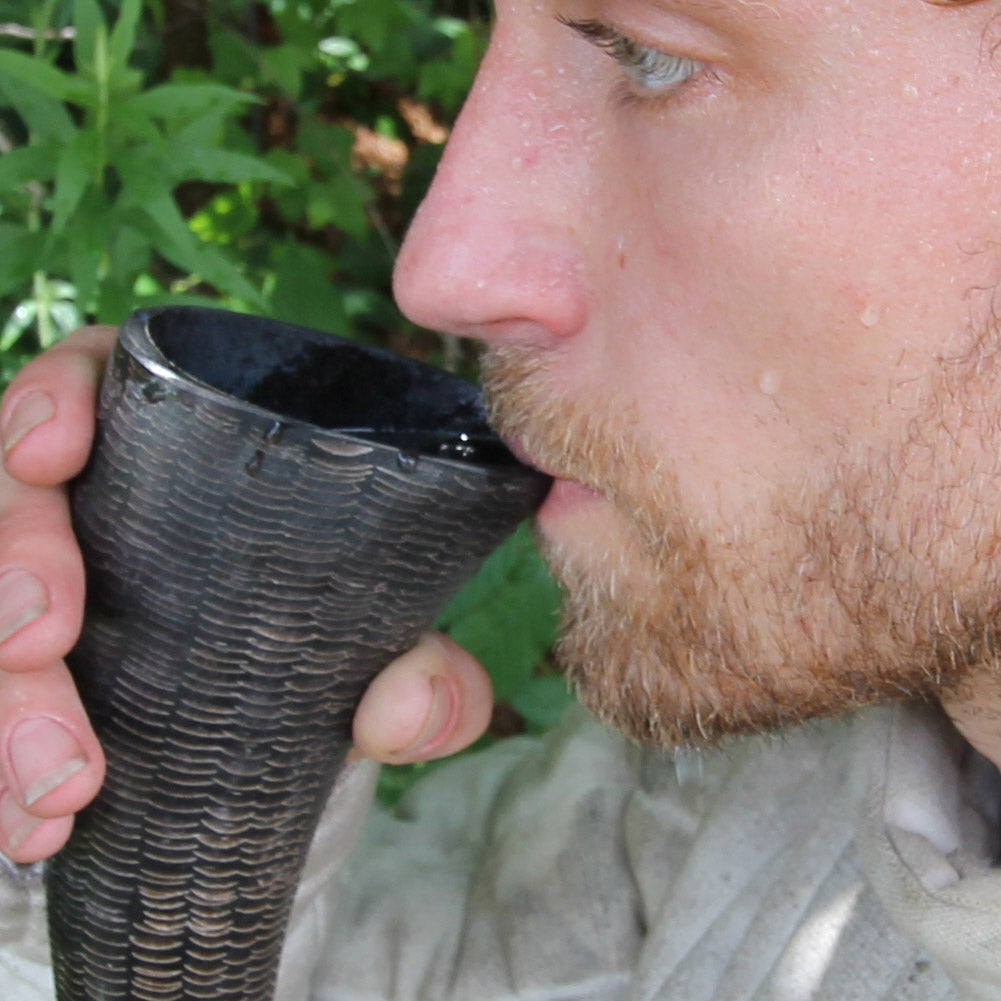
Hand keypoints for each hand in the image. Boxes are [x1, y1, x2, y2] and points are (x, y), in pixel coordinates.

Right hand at [0, 327, 493, 863]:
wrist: (269, 719)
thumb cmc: (323, 637)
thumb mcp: (385, 646)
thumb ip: (428, 674)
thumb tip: (397, 713)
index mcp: (176, 450)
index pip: (91, 384)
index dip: (53, 400)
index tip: (50, 453)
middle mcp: (98, 505)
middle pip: (19, 504)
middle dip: (17, 568)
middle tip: (43, 645)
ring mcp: (51, 580)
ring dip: (7, 697)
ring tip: (59, 790)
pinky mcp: (29, 657)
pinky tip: (34, 828)